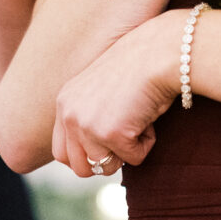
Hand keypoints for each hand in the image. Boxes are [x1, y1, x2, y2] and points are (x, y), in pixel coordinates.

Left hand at [50, 10, 182, 176]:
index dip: (86, 156)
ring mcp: (88, 125)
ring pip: (105, 166)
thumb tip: (96, 157)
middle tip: (126, 140)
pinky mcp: (111, 134)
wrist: (160, 51)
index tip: (107, 148)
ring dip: (127, 151)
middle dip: (105, 162)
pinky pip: (133, 158)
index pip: (60, 152)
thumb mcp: (102, 89)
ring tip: (138, 121)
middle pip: (79, 167)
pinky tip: (149, 117)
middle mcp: (69, 115)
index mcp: (65, 102)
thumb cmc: (141, 65)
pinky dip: (147, 143)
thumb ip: (90, 115)